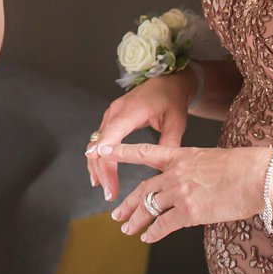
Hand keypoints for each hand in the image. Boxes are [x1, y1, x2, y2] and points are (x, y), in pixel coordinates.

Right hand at [85, 71, 194, 200]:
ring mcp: (111, 115)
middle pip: (100, 142)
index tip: (100, 170)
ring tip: (105, 189)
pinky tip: (100, 175)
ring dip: (98, 166)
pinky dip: (98, 158)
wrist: (166, 80)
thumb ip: (169, 141)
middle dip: (103, 169)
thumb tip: (164, 167)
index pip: (113, 132)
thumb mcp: (176, 120)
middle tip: (110, 193)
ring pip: (96, 143)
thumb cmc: (171, 98)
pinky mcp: (111, 120)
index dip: (104, 151)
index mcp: (132, 110)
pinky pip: (99, 140)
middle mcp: (116, 112)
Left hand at [100, 141, 271, 242]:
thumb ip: (191, 169)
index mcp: (179, 156)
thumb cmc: (241, 167)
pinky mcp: (190, 211)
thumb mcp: (209, 159)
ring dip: (136, 221)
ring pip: (149, 208)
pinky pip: (164, 224)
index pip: (143, 153)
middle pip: (143, 190)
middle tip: (116, 214)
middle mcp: (175, 173)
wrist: (256, 176)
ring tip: (128, 229)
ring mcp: (180, 192)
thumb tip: (186, 183)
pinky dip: (153, 232)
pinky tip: (148, 238)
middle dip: (128, 204)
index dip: (120, 152)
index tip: (101, 150)